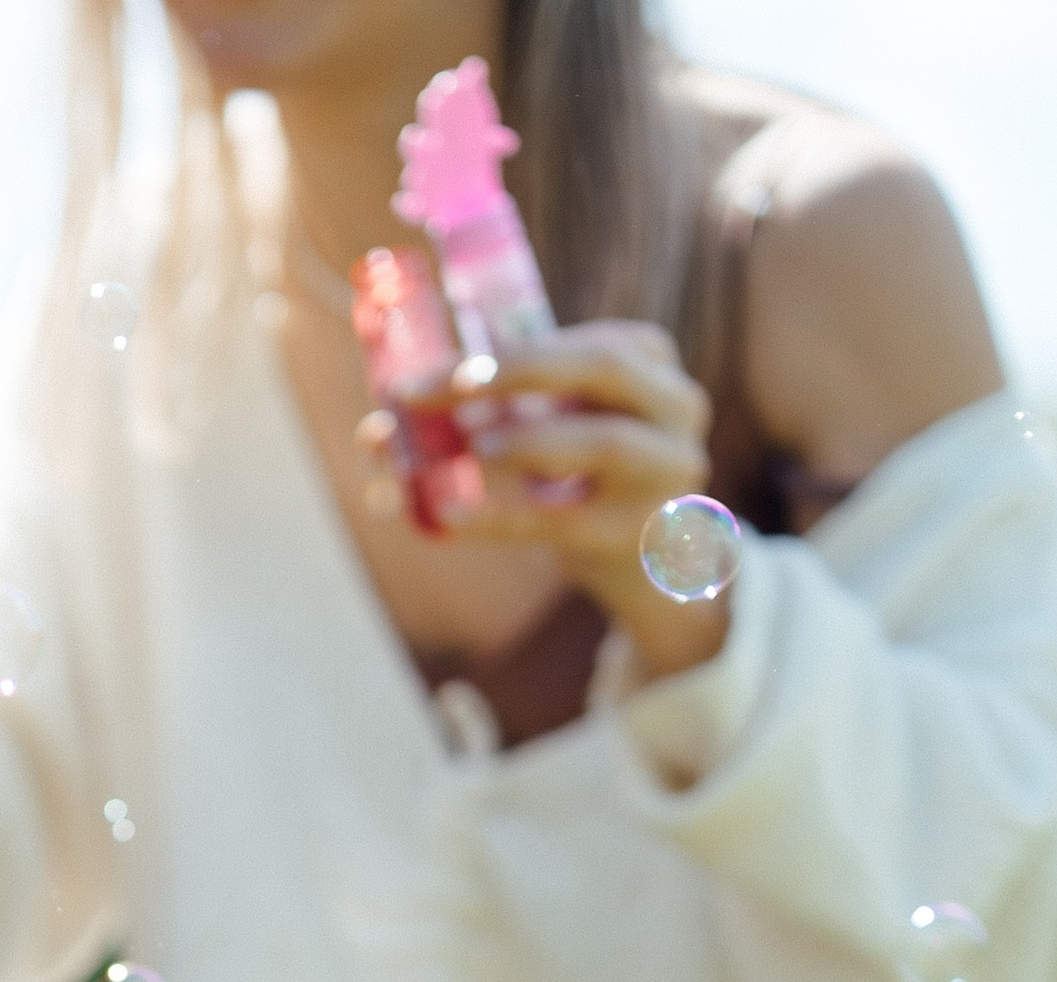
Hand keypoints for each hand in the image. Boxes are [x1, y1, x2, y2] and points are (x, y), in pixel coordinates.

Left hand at [412, 321, 724, 674]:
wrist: (646, 565)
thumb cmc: (581, 479)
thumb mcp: (554, 424)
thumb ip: (492, 407)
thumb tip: (379, 427)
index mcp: (650, 361)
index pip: (582, 340)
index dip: (511, 354)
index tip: (442, 373)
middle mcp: (677, 407)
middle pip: (604, 370)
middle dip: (519, 372)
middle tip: (446, 394)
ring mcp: (671, 473)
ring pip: (607, 443)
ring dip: (528, 439)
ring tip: (470, 448)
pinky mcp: (645, 536)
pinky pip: (568, 523)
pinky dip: (502, 519)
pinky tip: (448, 517)